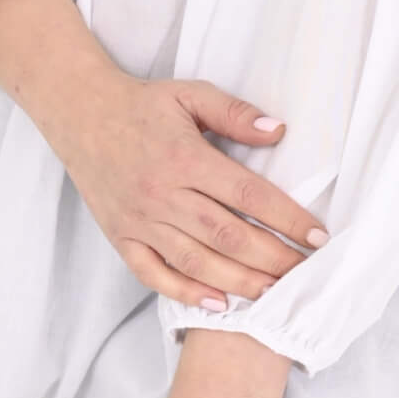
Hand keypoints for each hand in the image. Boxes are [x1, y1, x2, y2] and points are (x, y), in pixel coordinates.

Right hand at [56, 75, 331, 311]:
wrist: (80, 113)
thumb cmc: (142, 105)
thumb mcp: (190, 94)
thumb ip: (235, 113)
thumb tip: (279, 130)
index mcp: (185, 157)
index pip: (248, 195)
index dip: (287, 218)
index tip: (318, 236)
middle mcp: (163, 193)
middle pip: (228, 235)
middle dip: (273, 258)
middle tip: (307, 273)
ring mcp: (140, 220)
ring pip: (196, 261)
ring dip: (239, 281)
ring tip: (274, 293)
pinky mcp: (121, 237)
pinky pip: (154, 273)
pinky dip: (185, 292)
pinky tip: (218, 304)